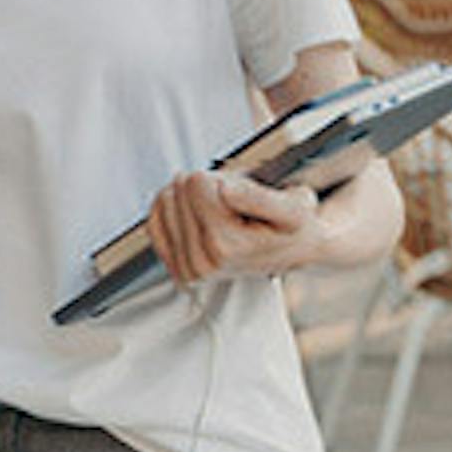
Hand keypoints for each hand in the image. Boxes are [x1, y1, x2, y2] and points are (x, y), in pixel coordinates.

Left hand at [145, 170, 323, 288]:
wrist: (297, 252)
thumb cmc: (294, 227)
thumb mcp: (293, 207)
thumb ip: (258, 197)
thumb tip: (224, 189)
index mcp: (225, 247)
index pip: (196, 184)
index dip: (223, 180)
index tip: (244, 197)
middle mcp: (201, 265)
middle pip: (179, 190)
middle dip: (208, 188)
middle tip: (236, 207)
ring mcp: (187, 271)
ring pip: (166, 200)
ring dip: (194, 198)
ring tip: (225, 214)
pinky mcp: (177, 270)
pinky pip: (155, 218)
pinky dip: (174, 208)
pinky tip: (200, 216)